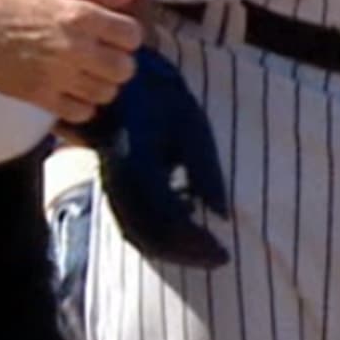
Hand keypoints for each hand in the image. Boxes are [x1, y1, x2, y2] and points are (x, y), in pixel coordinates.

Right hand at [0, 0, 140, 123]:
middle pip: (124, 69)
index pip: (131, 35)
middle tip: (101, 60)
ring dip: (100, 86)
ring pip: (106, 93)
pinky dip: (81, 106)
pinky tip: (71, 93)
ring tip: (85, 77)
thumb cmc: (14, 4)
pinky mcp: (41, 95)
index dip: (126, 37)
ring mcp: (58, 74)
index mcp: (79, 14)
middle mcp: (73, 46)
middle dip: (117, 64)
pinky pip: (80, 112)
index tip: (113, 38)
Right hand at [78, 46, 231, 268]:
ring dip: (170, 248)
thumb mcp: (192, 126)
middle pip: (150, 235)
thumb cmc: (162, 96)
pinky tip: (181, 230)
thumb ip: (206, 171)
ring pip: (137, 232)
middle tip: (218, 258)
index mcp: (141, 164)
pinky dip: (156, 236)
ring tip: (203, 252)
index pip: (168, 221)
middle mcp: (122, 179)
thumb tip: (222, 215)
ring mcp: (114, 182)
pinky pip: (131, 221)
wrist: (122, 80)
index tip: (224, 252)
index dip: (196, 243)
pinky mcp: (115, 183)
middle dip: (185, 253)